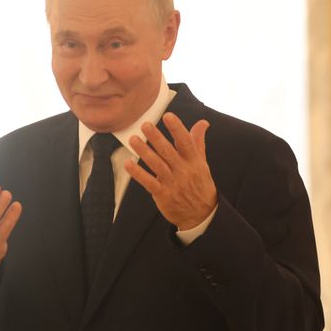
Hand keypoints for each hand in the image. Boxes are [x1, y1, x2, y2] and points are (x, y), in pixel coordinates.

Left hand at [123, 113, 216, 229]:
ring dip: (144, 151)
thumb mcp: (202, 163)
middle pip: (168, 152)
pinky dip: (138, 173)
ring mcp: (173, 183)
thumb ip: (198, 142)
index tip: (168, 116)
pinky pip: (149, 182)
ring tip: (133, 140)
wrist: (201, 214)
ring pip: (156, 165)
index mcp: (194, 161)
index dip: (177, 129)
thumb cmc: (199, 185)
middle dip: (156, 137)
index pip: (186, 142)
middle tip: (145, 125)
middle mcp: (183, 171)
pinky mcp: (163, 194)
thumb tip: (202, 123)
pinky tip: (128, 164)